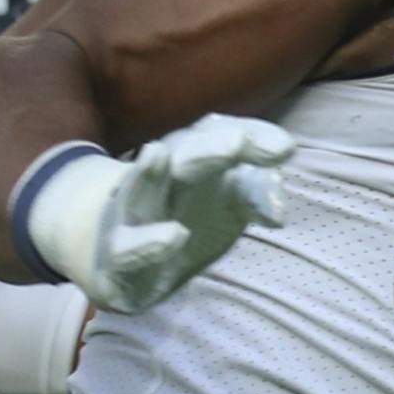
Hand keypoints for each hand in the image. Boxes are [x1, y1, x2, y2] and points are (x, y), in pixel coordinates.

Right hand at [24, 115, 294, 313]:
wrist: (107, 250)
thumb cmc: (184, 215)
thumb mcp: (227, 201)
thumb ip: (254, 194)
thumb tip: (278, 212)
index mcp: (192, 156)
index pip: (221, 136)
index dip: (253, 137)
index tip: (285, 150)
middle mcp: (161, 178)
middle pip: (182, 155)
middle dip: (207, 148)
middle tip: (236, 143)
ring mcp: (131, 216)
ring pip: (138, 192)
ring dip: (148, 176)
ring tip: (158, 153)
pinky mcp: (115, 257)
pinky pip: (127, 250)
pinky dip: (147, 244)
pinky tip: (173, 237)